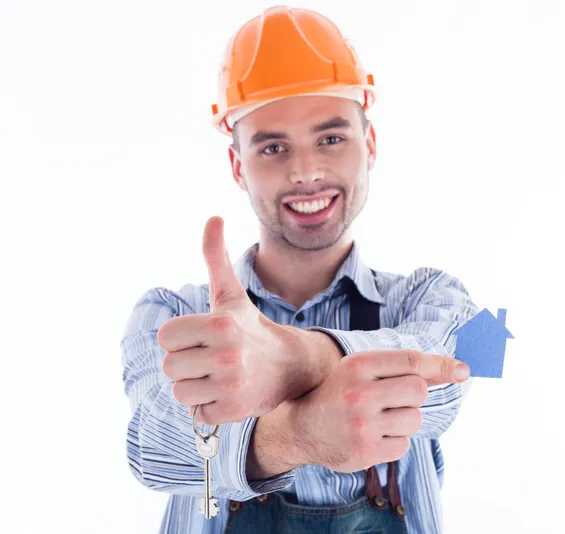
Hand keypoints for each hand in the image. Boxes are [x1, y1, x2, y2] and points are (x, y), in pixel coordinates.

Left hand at [157, 216, 303, 424]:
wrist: (289, 365)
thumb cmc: (250, 326)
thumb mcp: (230, 294)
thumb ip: (215, 257)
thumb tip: (213, 217)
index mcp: (220, 323)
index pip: (166, 336)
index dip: (181, 337)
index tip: (202, 336)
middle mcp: (226, 354)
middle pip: (170, 366)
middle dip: (187, 363)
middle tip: (212, 358)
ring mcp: (231, 384)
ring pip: (181, 392)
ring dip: (196, 386)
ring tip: (219, 376)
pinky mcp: (234, 410)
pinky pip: (197, 413)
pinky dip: (209, 406)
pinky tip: (228, 392)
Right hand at [289, 349, 470, 472]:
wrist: (302, 427)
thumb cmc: (340, 393)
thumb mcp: (362, 372)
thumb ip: (403, 370)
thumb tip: (454, 370)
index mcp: (357, 366)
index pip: (410, 361)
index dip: (441, 365)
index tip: (463, 370)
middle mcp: (359, 393)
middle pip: (418, 390)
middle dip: (414, 395)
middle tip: (394, 398)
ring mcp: (362, 425)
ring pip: (414, 420)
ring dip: (404, 420)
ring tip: (378, 418)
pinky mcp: (365, 452)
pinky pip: (404, 445)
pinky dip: (394, 441)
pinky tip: (372, 436)